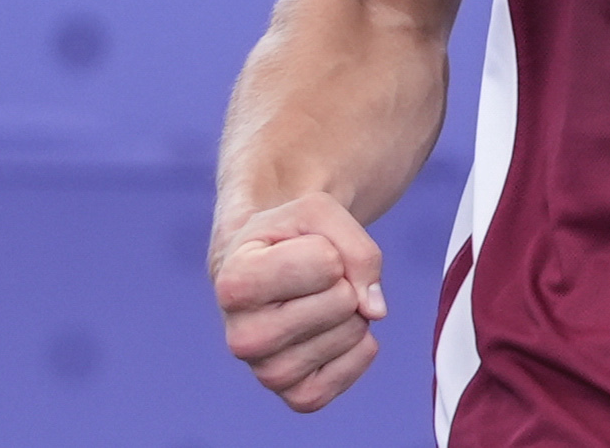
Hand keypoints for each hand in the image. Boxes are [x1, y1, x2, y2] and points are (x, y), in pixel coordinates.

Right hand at [213, 192, 388, 411]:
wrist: (266, 271)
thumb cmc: (288, 238)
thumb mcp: (317, 214)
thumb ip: (356, 248)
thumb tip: (374, 311)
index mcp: (234, 284)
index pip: (327, 262)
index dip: (328, 247)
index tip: (298, 250)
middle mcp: (243, 339)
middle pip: (343, 301)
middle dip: (342, 281)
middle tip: (309, 280)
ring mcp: (269, 374)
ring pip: (354, 331)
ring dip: (350, 310)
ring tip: (313, 302)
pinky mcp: (298, 396)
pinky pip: (358, 363)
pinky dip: (360, 342)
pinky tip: (329, 331)